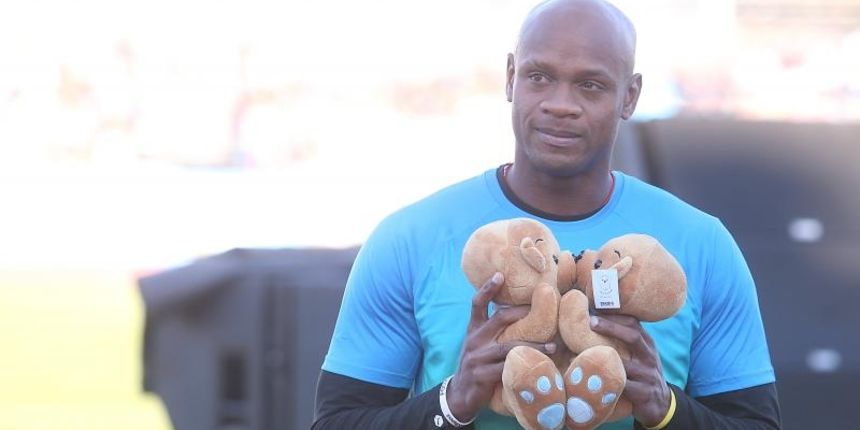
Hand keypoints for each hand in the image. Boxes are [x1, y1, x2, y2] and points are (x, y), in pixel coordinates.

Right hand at [446, 272, 556, 420]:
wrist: (460, 394)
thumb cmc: (477, 365)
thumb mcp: (479, 345)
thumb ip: (492, 332)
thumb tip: (518, 316)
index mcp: (473, 330)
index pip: (477, 304)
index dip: (487, 289)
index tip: (500, 275)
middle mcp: (474, 340)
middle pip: (499, 318)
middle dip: (522, 313)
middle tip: (545, 310)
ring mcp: (477, 357)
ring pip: (509, 346)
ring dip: (534, 345)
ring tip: (553, 346)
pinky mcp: (482, 375)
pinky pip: (507, 368)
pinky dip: (524, 366)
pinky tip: (539, 368)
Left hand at [589, 314, 670, 425]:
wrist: (660, 403)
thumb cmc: (642, 373)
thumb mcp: (639, 354)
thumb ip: (624, 340)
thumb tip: (593, 320)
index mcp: (647, 343)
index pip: (633, 323)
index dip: (615, 315)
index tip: (594, 307)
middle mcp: (649, 356)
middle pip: (633, 336)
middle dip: (611, 327)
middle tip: (591, 321)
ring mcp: (648, 374)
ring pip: (624, 363)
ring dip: (601, 358)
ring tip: (576, 354)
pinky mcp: (643, 393)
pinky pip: (622, 386)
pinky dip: (604, 382)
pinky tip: (587, 379)